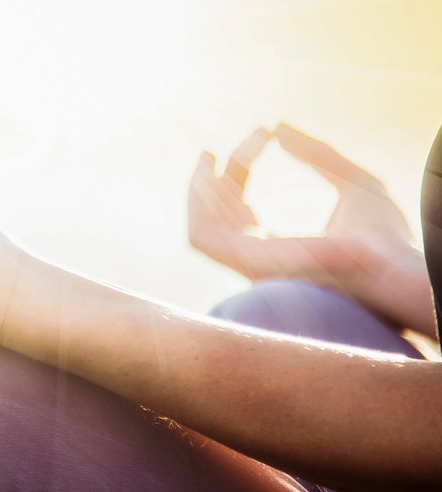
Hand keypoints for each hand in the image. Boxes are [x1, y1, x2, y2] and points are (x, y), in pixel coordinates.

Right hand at [189, 123, 432, 330]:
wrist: (393, 263)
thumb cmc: (385, 235)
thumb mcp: (354, 182)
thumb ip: (317, 155)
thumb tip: (279, 127)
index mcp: (281, 245)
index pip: (243, 206)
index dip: (244, 167)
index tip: (262, 133)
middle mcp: (259, 258)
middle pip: (217, 215)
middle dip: (212, 179)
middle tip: (215, 148)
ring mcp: (250, 265)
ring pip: (201, 226)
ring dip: (198, 189)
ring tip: (209, 155)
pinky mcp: (245, 264)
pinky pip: (202, 236)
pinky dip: (198, 205)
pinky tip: (210, 174)